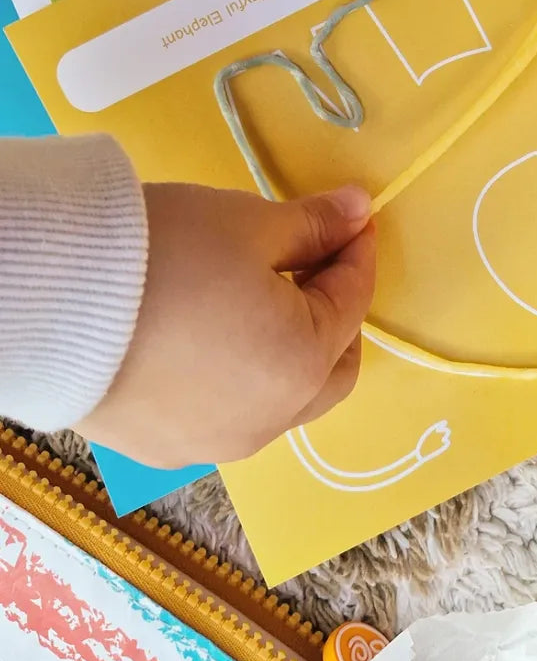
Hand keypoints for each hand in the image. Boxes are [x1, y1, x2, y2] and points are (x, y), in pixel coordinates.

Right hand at [80, 184, 375, 468]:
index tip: (353, 217)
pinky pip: (226, 413)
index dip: (356, 252)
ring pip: (279, 399)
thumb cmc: (169, 254)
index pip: (352, 302)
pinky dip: (239, 376)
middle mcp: (269, 422)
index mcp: (303, 366)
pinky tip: (210, 334)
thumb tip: (360, 211)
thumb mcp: (250, 225)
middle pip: (331, 369)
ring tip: (258, 294)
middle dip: (335, 314)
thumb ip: (314, 224)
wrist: (51, 302)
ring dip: (287, 350)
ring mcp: (214, 444)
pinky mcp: (163, 449)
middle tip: (315, 263)